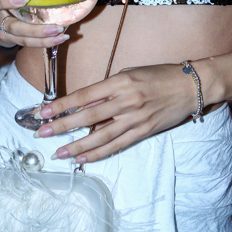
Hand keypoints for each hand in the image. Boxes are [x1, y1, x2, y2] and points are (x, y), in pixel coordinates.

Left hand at [34, 63, 198, 162]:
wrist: (190, 87)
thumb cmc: (159, 75)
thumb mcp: (130, 73)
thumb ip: (109, 87)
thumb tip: (85, 102)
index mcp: (120, 81)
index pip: (84, 95)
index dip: (62, 105)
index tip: (43, 112)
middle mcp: (126, 100)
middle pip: (88, 116)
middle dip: (62, 126)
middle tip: (42, 134)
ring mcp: (135, 118)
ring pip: (100, 135)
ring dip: (77, 145)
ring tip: (59, 153)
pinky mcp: (144, 131)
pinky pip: (117, 145)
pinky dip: (99, 153)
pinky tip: (83, 158)